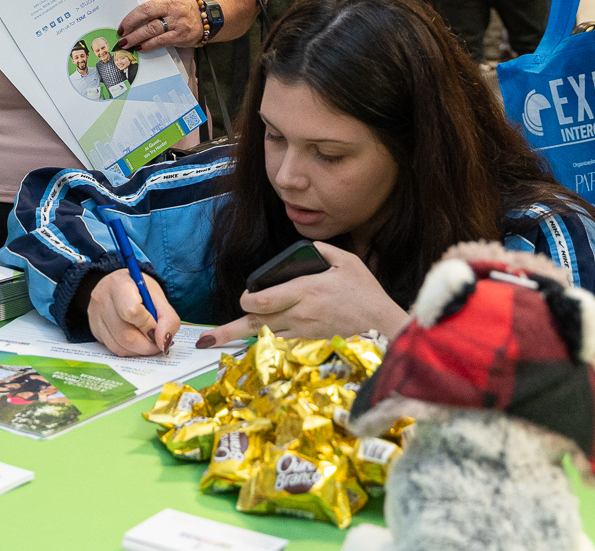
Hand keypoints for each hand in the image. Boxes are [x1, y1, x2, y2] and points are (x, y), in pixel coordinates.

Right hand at [89, 268, 181, 355]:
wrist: (118, 286)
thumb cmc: (139, 290)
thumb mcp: (158, 297)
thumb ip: (167, 319)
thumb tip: (163, 343)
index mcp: (119, 284)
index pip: (131, 311)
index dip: (148, 324)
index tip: (157, 325)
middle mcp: (102, 299)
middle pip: (125, 335)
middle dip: (147, 345)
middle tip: (157, 343)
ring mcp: (95, 316)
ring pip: (119, 346)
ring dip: (138, 351)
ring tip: (147, 341)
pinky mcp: (94, 329)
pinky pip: (113, 349)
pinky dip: (128, 350)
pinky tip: (135, 341)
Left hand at [117, 0, 202, 51]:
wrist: (206, 15)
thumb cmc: (181, 7)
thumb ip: (151, 2)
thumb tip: (130, 12)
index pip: (143, 3)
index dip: (130, 14)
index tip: (121, 24)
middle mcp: (171, 7)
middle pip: (146, 13)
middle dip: (130, 24)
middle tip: (121, 34)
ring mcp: (176, 21)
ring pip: (152, 29)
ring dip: (136, 37)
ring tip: (126, 43)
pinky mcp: (180, 35)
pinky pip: (161, 41)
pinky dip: (148, 45)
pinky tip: (140, 48)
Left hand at [198, 244, 405, 347]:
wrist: (384, 325)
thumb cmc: (367, 292)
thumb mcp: (347, 261)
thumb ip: (323, 251)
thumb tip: (307, 247)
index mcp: (307, 290)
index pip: (265, 299)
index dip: (246, 300)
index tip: (243, 297)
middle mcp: (301, 314)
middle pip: (258, 322)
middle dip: (232, 326)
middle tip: (210, 335)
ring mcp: (305, 332)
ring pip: (266, 336)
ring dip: (243, 338)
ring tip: (218, 342)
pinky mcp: (311, 345)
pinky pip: (282, 345)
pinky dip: (267, 345)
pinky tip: (252, 347)